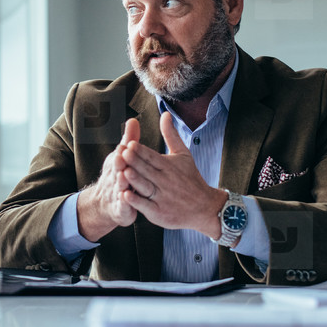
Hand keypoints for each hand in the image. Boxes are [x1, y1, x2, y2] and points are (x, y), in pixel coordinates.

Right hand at [77, 118, 140, 240]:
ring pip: (119, 186)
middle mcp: (115, 177)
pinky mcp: (121, 209)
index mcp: (117, 163)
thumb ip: (129, 140)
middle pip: (117, 170)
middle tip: (121, 157)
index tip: (125, 144)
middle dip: (118, 164)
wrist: (107, 204)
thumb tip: (133, 119)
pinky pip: (122, 205)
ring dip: (120, 181)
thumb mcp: (121, 157)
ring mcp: (117, 193)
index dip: (121, 151)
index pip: (119, 155)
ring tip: (123, 176)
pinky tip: (125, 198)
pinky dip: (123, 202)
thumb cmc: (118, 174)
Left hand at [120, 112, 224, 238]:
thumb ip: (171, 135)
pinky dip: (136, 201)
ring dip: (134, 180)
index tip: (129, 143)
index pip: (153, 157)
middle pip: (147, 171)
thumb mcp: (183, 155)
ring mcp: (162, 197)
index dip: (141, 151)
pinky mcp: (159, 212)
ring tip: (122, 172)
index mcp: (169, 166)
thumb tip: (165, 114)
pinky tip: (125, 195)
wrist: (204, 207)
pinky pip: (146, 206)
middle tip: (121, 153)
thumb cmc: (190, 178)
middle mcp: (165, 181)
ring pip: (146, 187)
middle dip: (134, 162)